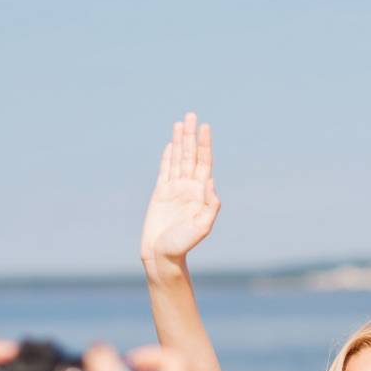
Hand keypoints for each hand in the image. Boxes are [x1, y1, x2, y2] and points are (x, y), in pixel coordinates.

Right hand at [140, 112, 219, 264]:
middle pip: (190, 156)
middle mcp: (188, 188)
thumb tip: (211, 183)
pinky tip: (170, 145)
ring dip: (179, 141)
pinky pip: (164, 171)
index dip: (204, 145)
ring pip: (177, 159)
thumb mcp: (202, 227)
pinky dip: (167, 157)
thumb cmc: (183, 245)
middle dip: (191, 136)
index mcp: (200, 193)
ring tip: (180, 122)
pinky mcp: (160, 194)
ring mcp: (174, 190)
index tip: (204, 127)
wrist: (162, 255)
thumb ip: (210, 206)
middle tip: (191, 114)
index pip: (203, 163)